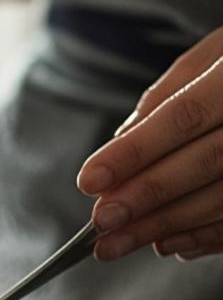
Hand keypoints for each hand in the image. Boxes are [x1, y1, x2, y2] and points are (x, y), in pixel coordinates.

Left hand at [77, 28, 222, 260]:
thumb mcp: (211, 56)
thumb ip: (165, 98)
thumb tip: (119, 144)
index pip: (183, 116)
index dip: (135, 151)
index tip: (90, 180)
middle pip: (206, 163)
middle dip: (147, 197)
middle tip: (102, 222)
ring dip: (169, 225)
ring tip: (121, 241)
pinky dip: (207, 236)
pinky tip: (170, 243)